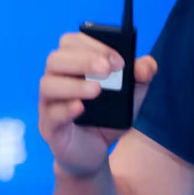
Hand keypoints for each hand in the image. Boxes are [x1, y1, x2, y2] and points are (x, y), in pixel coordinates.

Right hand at [38, 31, 157, 177]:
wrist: (96, 152)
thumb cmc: (108, 116)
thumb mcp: (132, 95)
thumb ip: (141, 77)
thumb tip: (145, 65)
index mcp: (73, 63)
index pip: (72, 42)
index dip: (94, 45)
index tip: (119, 60)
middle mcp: (57, 78)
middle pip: (56, 58)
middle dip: (83, 60)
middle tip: (107, 70)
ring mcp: (49, 103)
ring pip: (48, 84)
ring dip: (74, 84)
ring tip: (97, 90)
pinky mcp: (48, 127)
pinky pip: (49, 114)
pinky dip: (65, 109)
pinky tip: (80, 108)